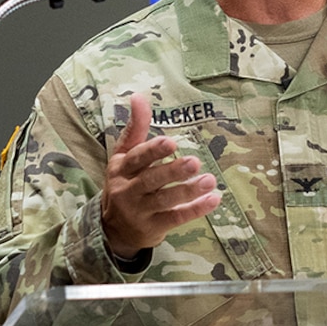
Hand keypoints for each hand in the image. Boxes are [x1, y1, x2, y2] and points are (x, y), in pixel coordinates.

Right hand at [100, 93, 221, 259]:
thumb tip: (138, 96)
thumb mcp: (125, 155)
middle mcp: (128, 189)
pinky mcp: (153, 227)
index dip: (153, 151)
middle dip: (173, 171)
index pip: (137, 157)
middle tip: (195, 162)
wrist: (113, 229)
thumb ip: (136, 128)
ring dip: (188, 190)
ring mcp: (140, 210)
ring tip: (209, 180)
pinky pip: (176, 218)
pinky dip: (195, 209)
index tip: (170, 142)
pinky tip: (213, 200)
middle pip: (151, 179)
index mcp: (122, 168)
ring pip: (165, 200)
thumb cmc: (125, 183)